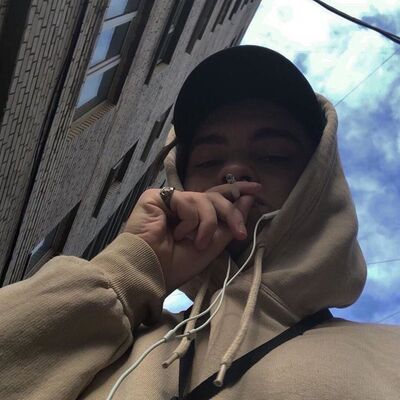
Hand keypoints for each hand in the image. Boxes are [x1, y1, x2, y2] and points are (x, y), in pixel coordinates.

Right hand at [123, 182, 260, 292]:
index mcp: (193, 216)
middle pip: (214, 196)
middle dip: (231, 213)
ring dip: (208, 224)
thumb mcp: (211, 246)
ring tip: (199, 243)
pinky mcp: (156, 196)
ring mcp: (169, 199)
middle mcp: (182, 205)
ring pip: (204, 199)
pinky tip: (177, 234)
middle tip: (239, 233)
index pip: (216, 197)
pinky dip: (190, 221)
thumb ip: (228, 223)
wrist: (150, 272)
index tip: (256, 189)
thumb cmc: (176, 264)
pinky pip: (187, 201)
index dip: (235, 191)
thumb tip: (247, 199)